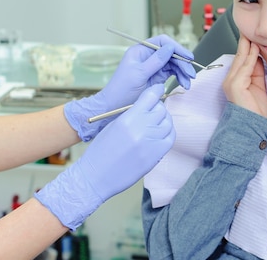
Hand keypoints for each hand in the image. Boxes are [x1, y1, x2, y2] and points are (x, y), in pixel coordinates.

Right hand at [35, 84, 174, 229]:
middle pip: (161, 110)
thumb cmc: (101, 151)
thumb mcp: (113, 125)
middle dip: (158, 108)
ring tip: (156, 125)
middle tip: (154, 112)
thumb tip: (147, 105)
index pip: (150, 97)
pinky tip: (160, 136)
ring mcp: (151, 142)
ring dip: (164, 122)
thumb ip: (131, 114)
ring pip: (168, 123)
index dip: (157, 91)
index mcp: (128, 118)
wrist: (96, 176)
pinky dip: (168, 134)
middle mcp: (141, 128)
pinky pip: (170, 138)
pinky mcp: (156, 155)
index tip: (159, 89)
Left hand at [65, 35, 194, 140]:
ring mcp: (153, 66)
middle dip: (182, 63)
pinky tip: (184, 84)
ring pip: (173, 64)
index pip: (162, 42)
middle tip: (191, 74)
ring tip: (188, 82)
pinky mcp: (157, 76)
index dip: (176, 47)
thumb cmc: (121, 90)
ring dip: (183, 72)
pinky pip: (172, 73)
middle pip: (171, 53)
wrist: (114, 107)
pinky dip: (179, 78)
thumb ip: (155, 61)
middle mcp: (148, 56)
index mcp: (141, 51)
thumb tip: (170, 48)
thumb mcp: (139, 74)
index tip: (187, 57)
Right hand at [222, 35, 266, 117]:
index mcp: (235, 79)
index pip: (241, 59)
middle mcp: (230, 79)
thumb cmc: (255, 109)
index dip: (246, 47)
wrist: (252, 126)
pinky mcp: (236, 85)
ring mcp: (232, 82)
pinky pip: (245, 68)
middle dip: (245, 42)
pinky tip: (255, 49)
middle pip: (239, 57)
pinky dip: (251, 57)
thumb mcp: (258, 85)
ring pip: (241, 60)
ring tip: (253, 34)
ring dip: (248, 46)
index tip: (251, 36)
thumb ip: (257, 71)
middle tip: (250, 29)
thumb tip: (258, 57)